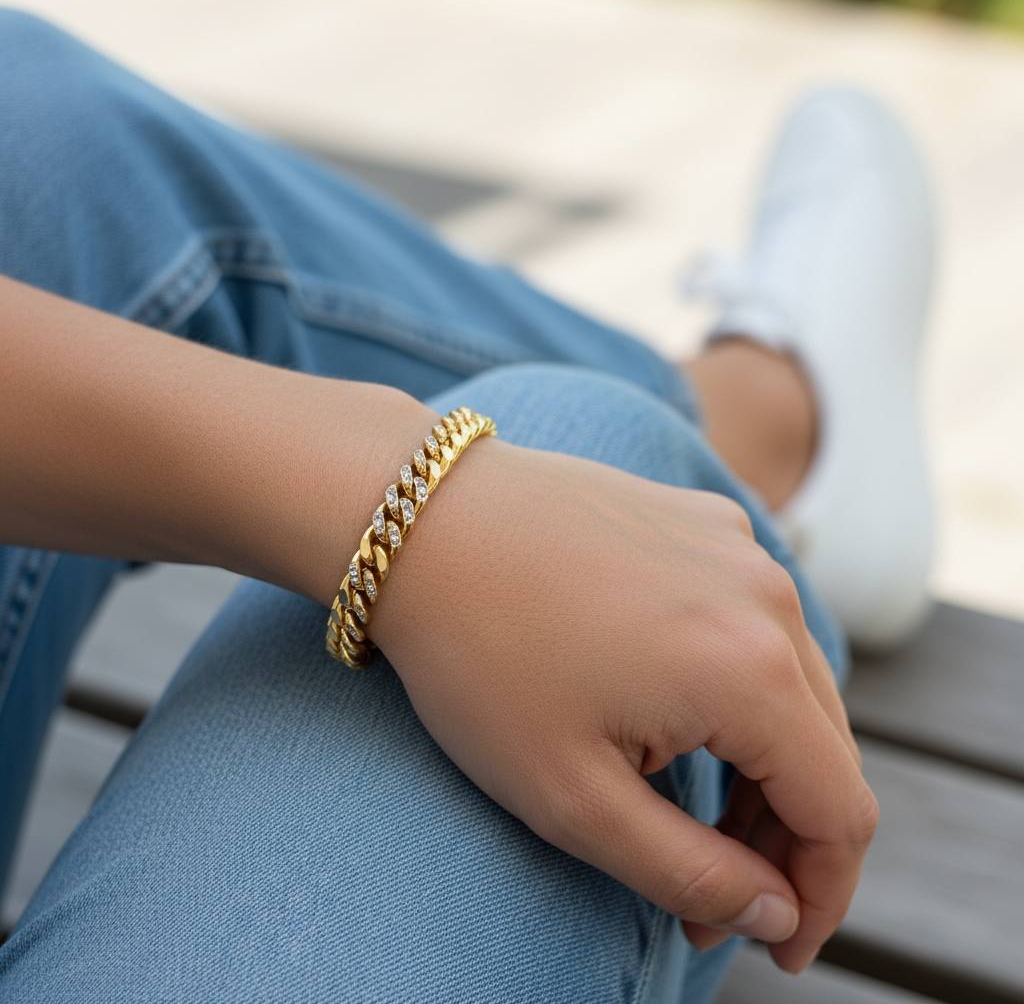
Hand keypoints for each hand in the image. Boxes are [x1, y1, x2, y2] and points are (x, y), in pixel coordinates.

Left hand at [373, 437, 876, 972]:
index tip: (779, 947)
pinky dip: (732, 681)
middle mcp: (767, 594)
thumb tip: (778, 912)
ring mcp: (737, 544)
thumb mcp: (574, 798)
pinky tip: (667, 705)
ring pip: (790, 680)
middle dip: (783, 838)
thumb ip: (690, 873)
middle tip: (711, 895)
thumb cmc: (480, 659)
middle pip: (823, 747)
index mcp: (752, 670)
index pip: (841, 814)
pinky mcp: (701, 519)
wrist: (419, 519)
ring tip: (687, 805)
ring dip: (760, 759)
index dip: (822, 898)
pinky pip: (750, 618)